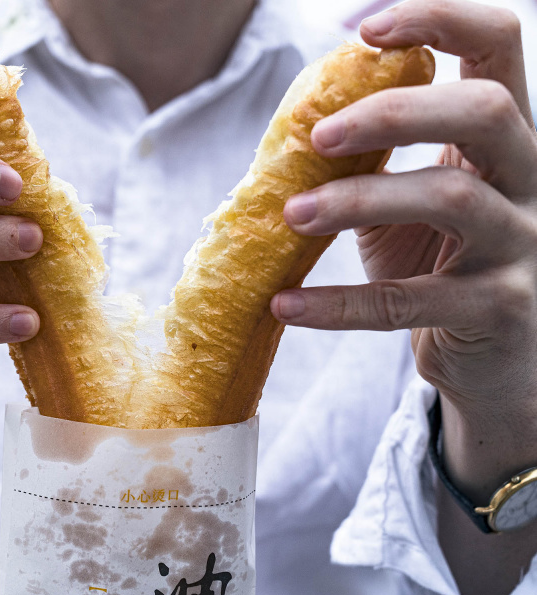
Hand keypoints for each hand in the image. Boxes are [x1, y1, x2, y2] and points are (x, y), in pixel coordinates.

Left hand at [271, 0, 536, 494]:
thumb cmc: (438, 263)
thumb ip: (373, 159)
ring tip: (290, 215)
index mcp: (505, 138)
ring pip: (450, 199)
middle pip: (485, 111)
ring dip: (356, 200)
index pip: (499, 45)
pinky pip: (410, 302)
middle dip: (392, 113)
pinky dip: (339, 304)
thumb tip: (293, 120)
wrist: (492, 358)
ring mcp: (522, 245)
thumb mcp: (408, 200)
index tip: (366, 31)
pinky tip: (285, 304)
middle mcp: (530, 180)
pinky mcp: (498, 310)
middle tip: (317, 136)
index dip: (441, 19)